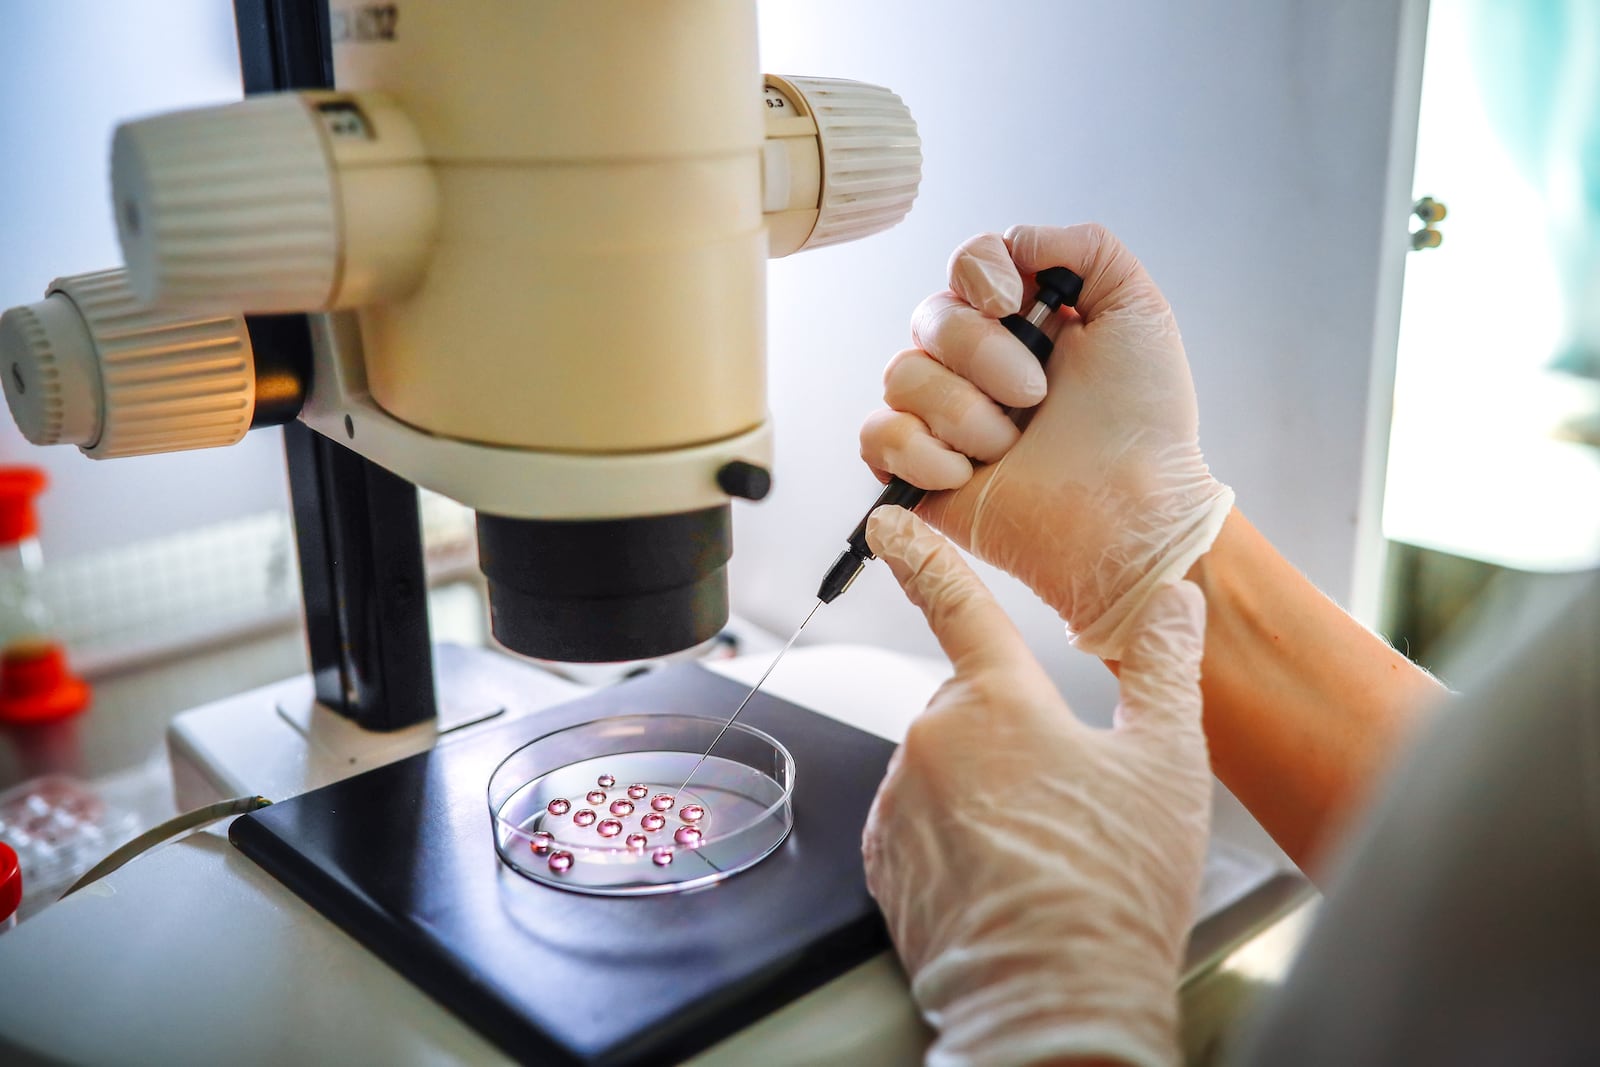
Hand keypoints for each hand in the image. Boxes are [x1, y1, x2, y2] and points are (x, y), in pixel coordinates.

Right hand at [859, 224, 1232, 657]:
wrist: (1131, 515)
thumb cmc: (1144, 425)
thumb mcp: (1137, 310)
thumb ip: (1085, 247)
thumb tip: (1014, 241)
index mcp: (1020, 319)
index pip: (966, 263)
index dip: (979, 274)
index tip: (1014, 304)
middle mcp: (974, 362)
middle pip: (930, 317)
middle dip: (984, 355)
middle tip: (1036, 398)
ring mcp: (942, 415)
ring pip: (900, 375)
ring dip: (964, 413)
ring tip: (1010, 446)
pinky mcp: (917, 468)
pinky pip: (877, 435)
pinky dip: (922, 454)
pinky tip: (967, 473)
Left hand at [862, 506, 1210, 1066]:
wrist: (1054, 1004)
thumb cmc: (1114, 890)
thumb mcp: (1168, 766)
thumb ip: (1165, 668)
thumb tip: (1175, 601)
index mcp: (998, 702)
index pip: (958, 604)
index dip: (926, 553)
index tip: (888, 522)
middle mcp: (931, 739)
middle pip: (973, 708)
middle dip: (1014, 737)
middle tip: (1070, 804)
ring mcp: (897, 801)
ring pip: (945, 767)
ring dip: (983, 791)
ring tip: (1041, 854)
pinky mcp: (882, 858)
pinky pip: (919, 821)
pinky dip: (954, 837)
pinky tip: (1002, 876)